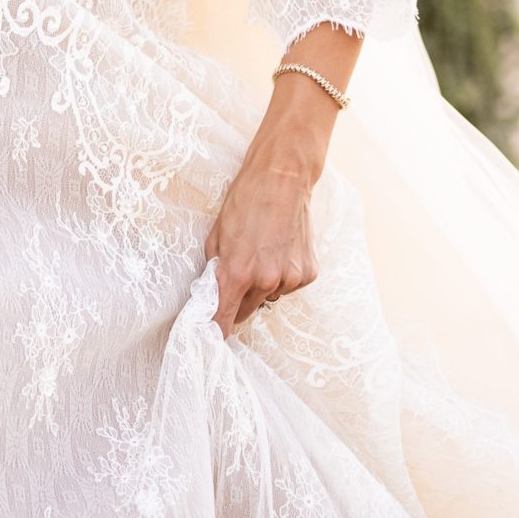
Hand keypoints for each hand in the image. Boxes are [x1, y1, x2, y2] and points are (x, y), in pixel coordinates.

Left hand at [205, 33, 351, 335]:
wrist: (282, 178)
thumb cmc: (245, 201)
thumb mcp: (217, 234)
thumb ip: (214, 268)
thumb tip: (211, 292)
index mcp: (237, 272)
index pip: (223, 318)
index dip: (215, 330)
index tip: (210, 339)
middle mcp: (266, 280)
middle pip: (246, 310)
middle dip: (238, 299)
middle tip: (237, 275)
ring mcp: (290, 278)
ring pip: (269, 296)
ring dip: (263, 284)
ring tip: (262, 251)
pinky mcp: (308, 273)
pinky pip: (290, 285)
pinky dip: (284, 274)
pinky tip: (280, 249)